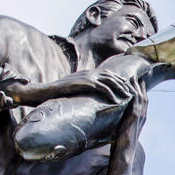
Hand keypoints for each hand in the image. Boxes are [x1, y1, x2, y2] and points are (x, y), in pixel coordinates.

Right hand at [7, 67, 133, 106]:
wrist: (39, 92)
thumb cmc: (54, 95)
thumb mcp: (72, 92)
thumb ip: (83, 93)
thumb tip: (91, 100)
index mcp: (86, 75)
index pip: (108, 75)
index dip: (120, 81)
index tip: (130, 89)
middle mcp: (87, 73)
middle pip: (112, 75)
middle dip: (125, 84)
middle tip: (135, 93)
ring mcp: (84, 77)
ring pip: (109, 80)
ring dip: (121, 88)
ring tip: (130, 97)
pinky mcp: (81, 83)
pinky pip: (99, 87)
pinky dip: (110, 93)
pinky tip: (116, 100)